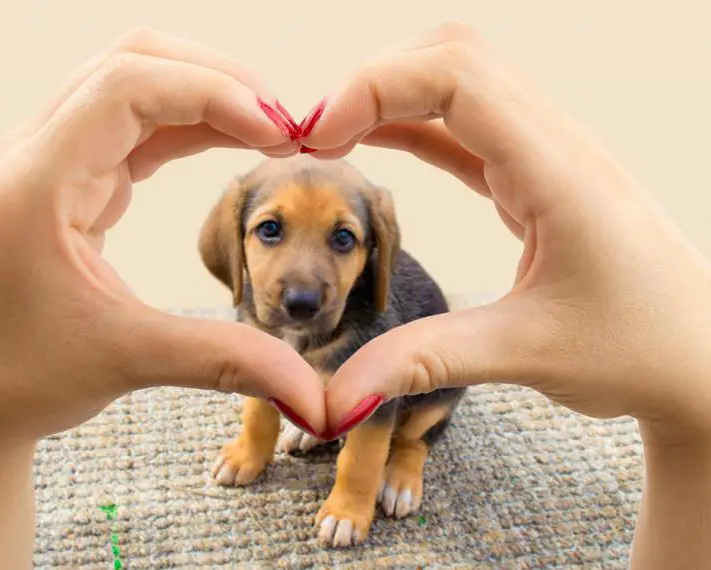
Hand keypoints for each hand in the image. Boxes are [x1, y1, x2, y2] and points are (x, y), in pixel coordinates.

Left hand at [0, 27, 327, 458]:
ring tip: (270, 133)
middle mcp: (40, 154)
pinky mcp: (74, 180)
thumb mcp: (126, 360)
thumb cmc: (19, 375)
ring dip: (208, 98)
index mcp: (38, 182)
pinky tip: (233, 144)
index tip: (278, 134)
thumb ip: (224, 360)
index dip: (213, 95)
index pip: (128, 87)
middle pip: (134, 63)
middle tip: (284, 126)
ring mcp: (55, 161)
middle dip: (219, 82)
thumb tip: (310, 389)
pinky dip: (193, 125)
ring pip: (138, 86)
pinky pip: (139, 126)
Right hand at [299, 23, 710, 445]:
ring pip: (460, 85)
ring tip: (332, 136)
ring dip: (391, 97)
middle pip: (455, 58)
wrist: (699, 360)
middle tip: (315, 135)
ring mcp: (547, 159)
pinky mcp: (535, 182)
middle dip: (374, 81)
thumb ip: (424, 362)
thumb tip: (334, 397)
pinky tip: (375, 142)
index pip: (459, 77)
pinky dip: (413, 126)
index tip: (319, 136)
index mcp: (559, 172)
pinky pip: (466, 130)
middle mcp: (555, 147)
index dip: (376, 86)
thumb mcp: (526, 354)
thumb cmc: (640, 352)